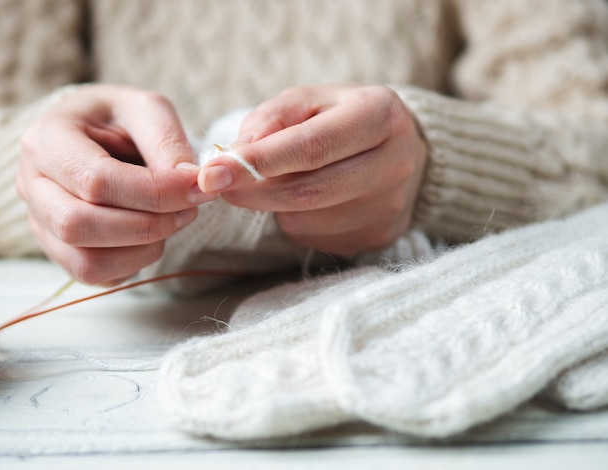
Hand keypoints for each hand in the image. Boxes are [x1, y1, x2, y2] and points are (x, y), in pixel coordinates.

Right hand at [16, 84, 215, 285]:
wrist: (98, 135)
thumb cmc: (120, 119)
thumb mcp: (147, 110)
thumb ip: (168, 142)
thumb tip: (190, 182)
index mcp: (47, 139)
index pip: (96, 181)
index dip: (155, 192)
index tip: (197, 188)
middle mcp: (31, 184)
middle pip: (79, 226)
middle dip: (148, 224)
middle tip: (189, 209)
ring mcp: (40, 222)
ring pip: (85, 261)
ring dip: (143, 249)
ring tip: (173, 221)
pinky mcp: (58, 250)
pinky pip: (94, 274)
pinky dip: (134, 263)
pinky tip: (153, 236)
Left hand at [198, 85, 426, 256]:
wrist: (401, 151)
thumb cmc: (344, 118)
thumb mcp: (311, 100)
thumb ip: (272, 118)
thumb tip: (236, 154)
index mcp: (380, 116)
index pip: (313, 146)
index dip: (259, 162)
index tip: (213, 172)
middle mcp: (394, 165)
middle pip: (309, 191)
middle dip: (254, 191)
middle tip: (220, 185)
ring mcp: (389, 207)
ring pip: (307, 219)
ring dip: (274, 205)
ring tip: (279, 181)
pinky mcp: (378, 236)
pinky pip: (316, 237)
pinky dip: (295, 220)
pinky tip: (307, 201)